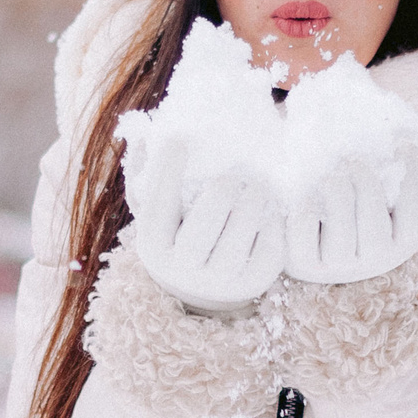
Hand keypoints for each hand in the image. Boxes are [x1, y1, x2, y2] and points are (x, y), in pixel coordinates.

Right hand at [127, 133, 286, 313]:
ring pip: (237, 241)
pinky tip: (273, 205)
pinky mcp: (253, 284)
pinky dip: (272, 225)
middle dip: (220, 194)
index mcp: (154, 246)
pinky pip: (265, 251)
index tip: (179, 137)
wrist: (203, 284)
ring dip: (251, 206)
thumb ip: (145, 172)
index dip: (166, 171)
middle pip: (202, 228)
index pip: (158, 206)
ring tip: (260, 183)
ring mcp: (218, 282)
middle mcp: (182, 271)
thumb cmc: (177, 228)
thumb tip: (144, 134)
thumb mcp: (156, 206)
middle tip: (233, 172)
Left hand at [285, 152, 417, 284]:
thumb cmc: (354, 200)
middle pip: (374, 222)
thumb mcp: (380, 189)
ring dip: (335, 192)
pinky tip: (303, 189)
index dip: (413, 178)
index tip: (403, 144)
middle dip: (365, 184)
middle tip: (353, 158)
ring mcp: (337, 266)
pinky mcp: (303, 264)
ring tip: (330, 172)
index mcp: (400, 242)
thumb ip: (401, 168)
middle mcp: (373, 261)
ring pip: (340, 228)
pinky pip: (304, 231)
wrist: (306, 234)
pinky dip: (304, 206)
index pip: (415, 214)